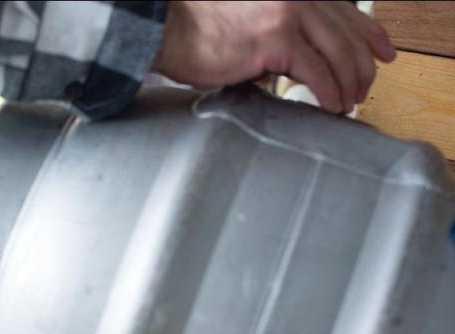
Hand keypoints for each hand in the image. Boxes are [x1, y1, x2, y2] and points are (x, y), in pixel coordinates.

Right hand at [152, 1, 395, 113]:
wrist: (168, 29)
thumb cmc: (199, 29)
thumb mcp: (252, 18)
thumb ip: (280, 30)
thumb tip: (300, 60)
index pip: (345, 9)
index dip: (370, 33)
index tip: (383, 51)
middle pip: (348, 33)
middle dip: (363, 65)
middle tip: (364, 89)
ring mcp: (287, 14)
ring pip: (339, 53)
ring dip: (348, 83)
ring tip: (347, 103)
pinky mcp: (276, 41)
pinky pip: (316, 73)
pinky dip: (329, 92)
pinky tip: (330, 105)